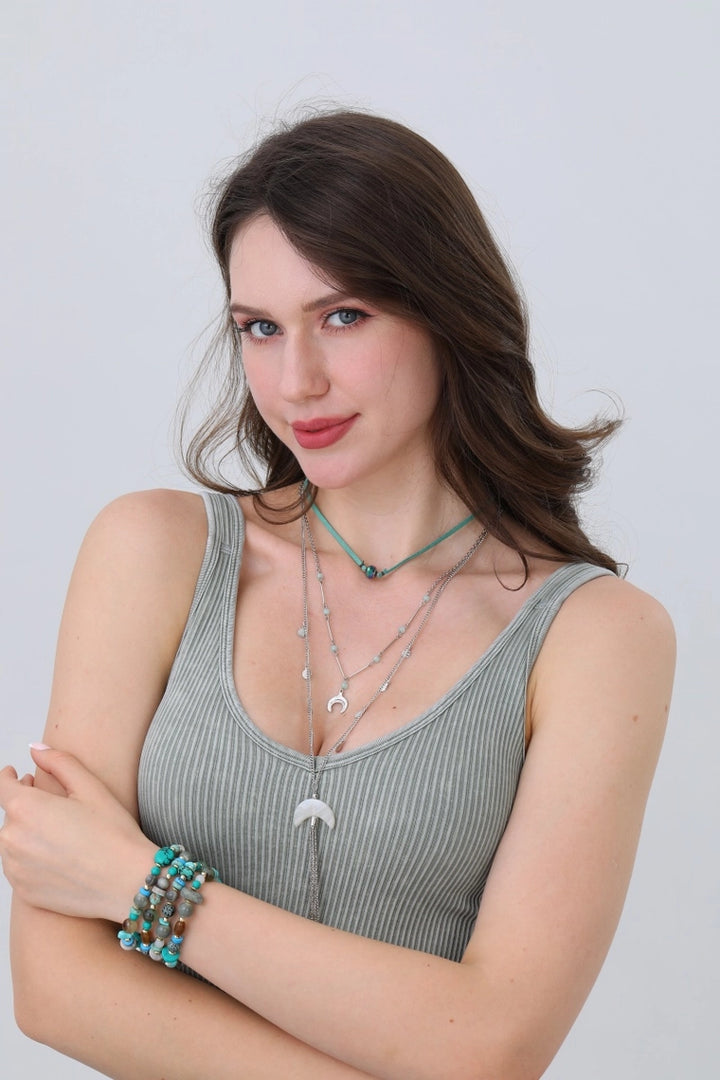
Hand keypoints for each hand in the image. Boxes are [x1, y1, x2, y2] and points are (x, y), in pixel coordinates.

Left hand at [0, 745, 155, 922]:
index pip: (2, 786)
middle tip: (51, 804)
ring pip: (13, 842)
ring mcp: (15, 868)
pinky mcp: (23, 890)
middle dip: (25, 805)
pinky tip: (58, 856)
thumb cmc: (113, 834)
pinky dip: (31, 858)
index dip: (8, 777)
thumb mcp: (90, 787)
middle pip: (10, 815)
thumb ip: (58, 762)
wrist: (126, 883)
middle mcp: (12, 839)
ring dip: (27, 833)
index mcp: (26, 808)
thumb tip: (35, 749)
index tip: (14, 774)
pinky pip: (18, 867)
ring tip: (59, 833)